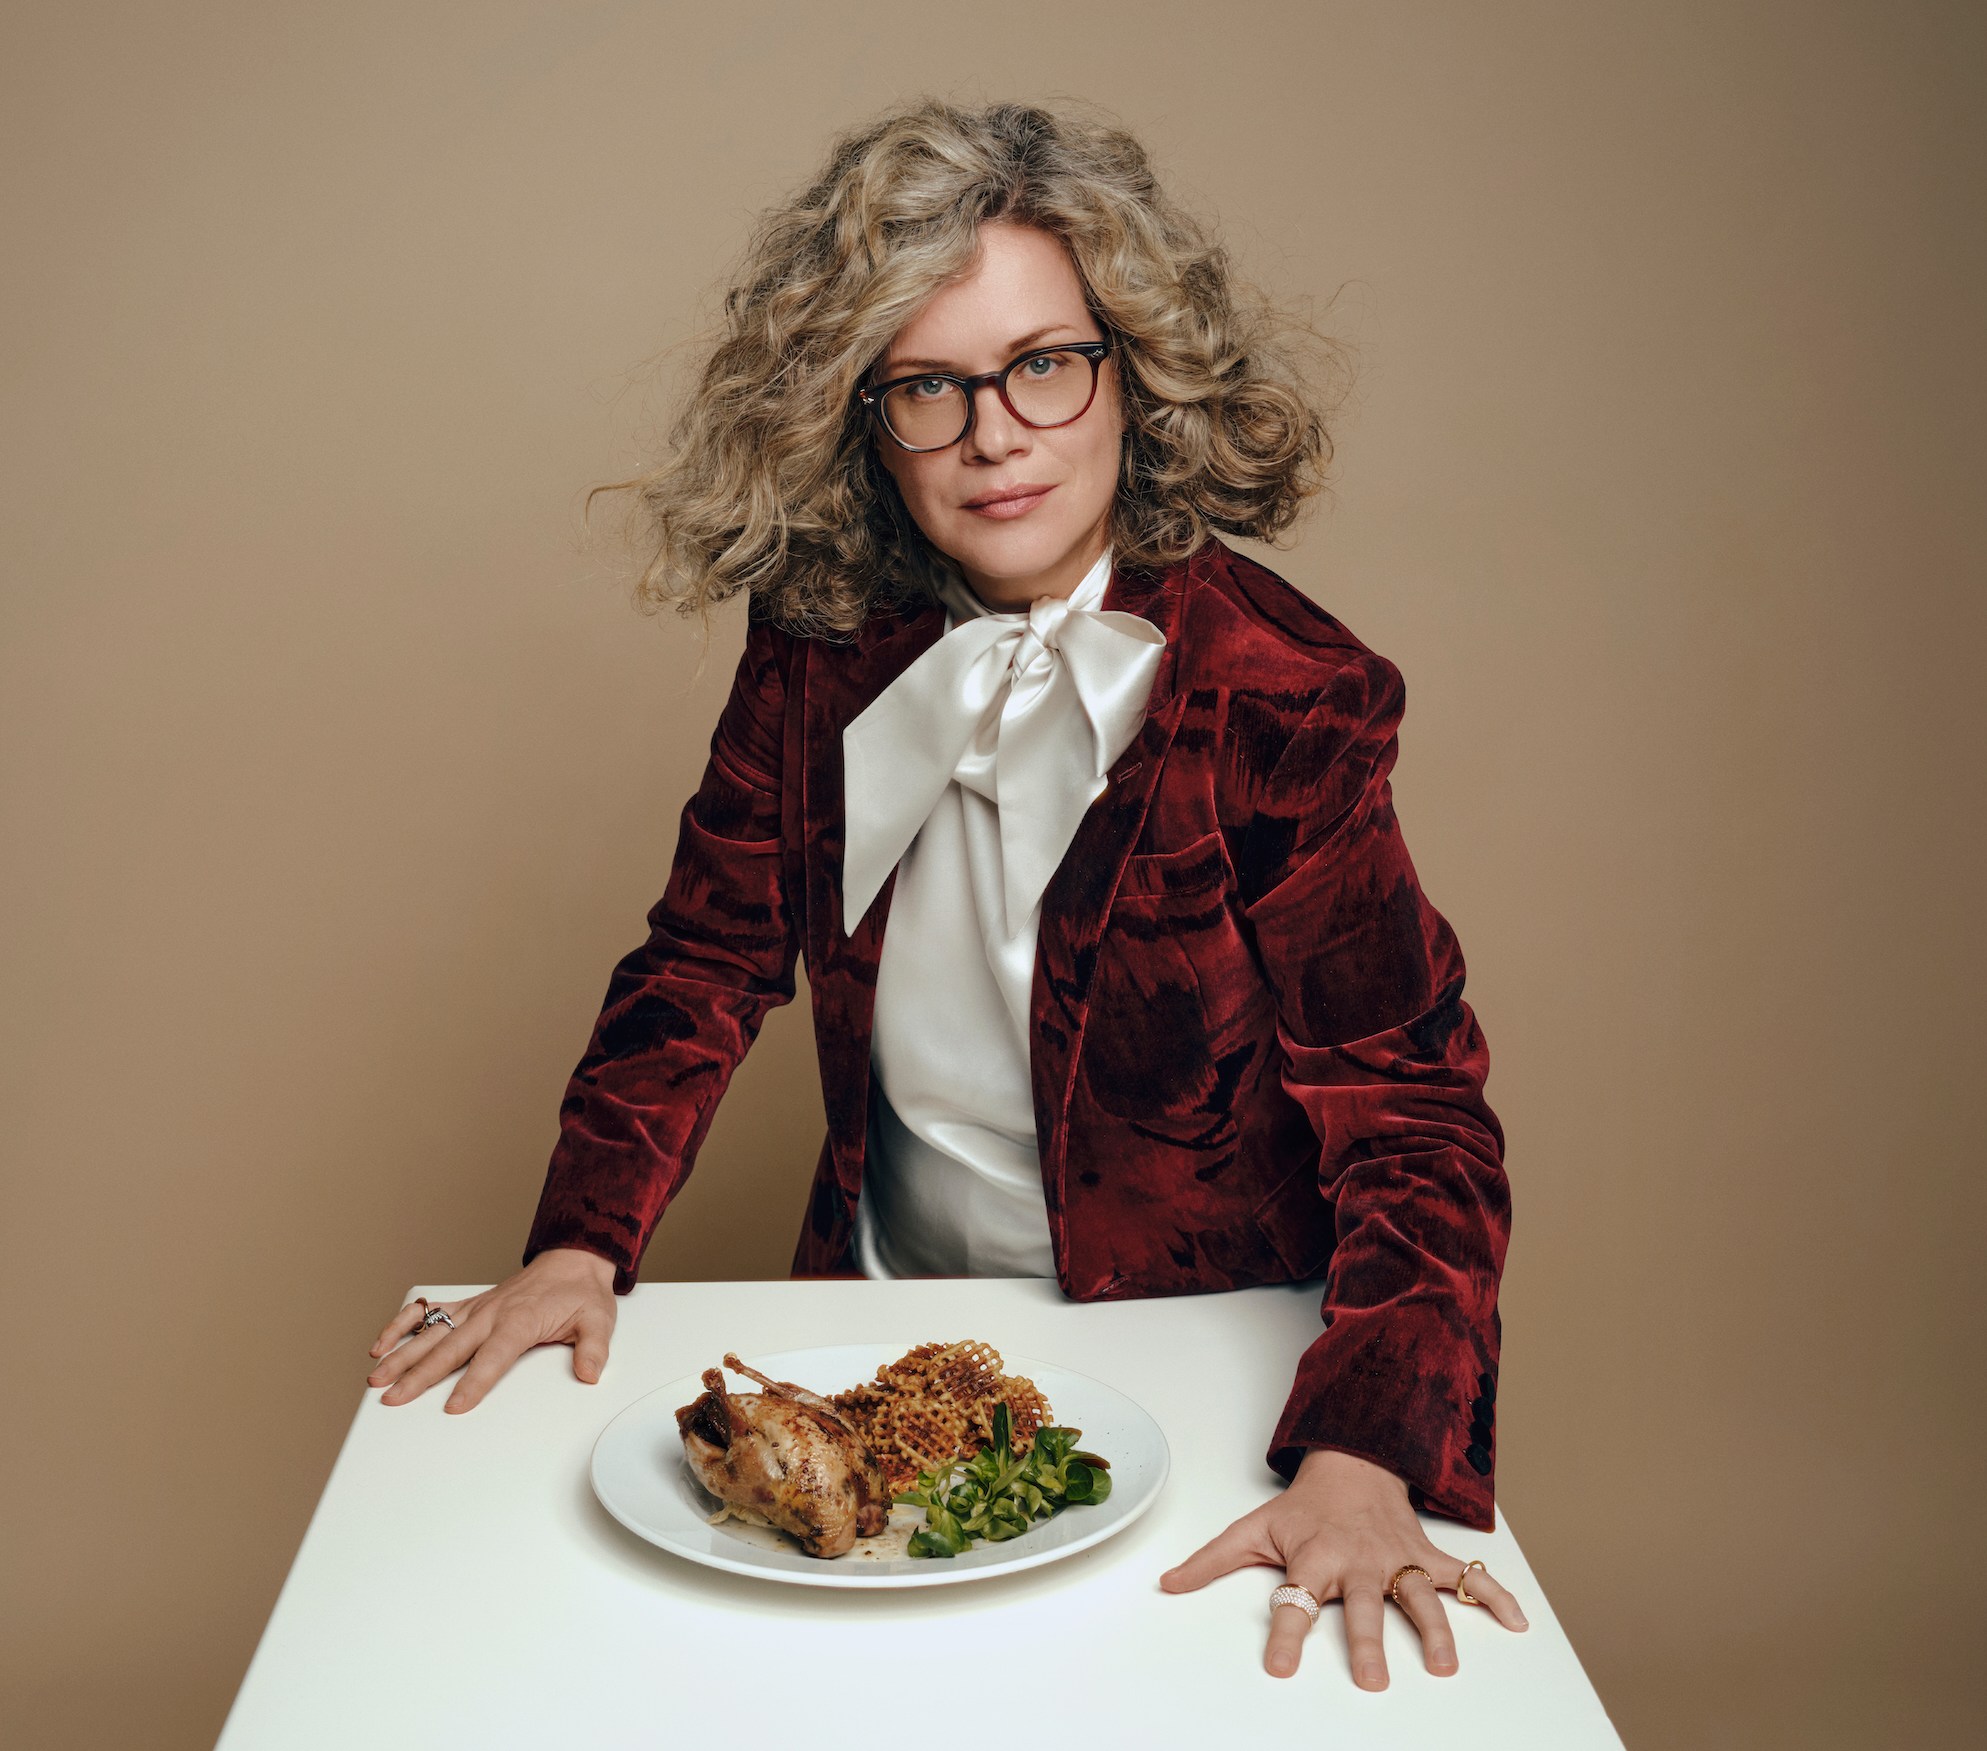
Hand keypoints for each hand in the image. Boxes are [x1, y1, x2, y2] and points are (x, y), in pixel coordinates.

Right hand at [365, 1247, 617, 1413]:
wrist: (572, 1260)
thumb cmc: (581, 1293)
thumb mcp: (598, 1320)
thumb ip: (593, 1349)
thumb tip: (591, 1373)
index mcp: (520, 1321)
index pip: (492, 1357)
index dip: (473, 1383)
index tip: (454, 1406)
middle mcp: (491, 1314)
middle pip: (450, 1349)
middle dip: (419, 1376)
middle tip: (393, 1398)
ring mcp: (476, 1308)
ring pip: (432, 1333)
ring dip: (402, 1355)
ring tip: (376, 1377)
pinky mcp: (469, 1305)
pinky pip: (431, 1311)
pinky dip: (404, 1323)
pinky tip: (382, 1342)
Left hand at [1159, 1447, 1527, 1686]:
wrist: (1353, 1462)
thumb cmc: (1303, 1507)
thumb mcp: (1253, 1528)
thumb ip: (1212, 1561)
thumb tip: (1165, 1585)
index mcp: (1314, 1557)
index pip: (1294, 1600)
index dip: (1286, 1633)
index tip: (1280, 1668)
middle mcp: (1358, 1561)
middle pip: (1362, 1605)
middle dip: (1367, 1642)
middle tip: (1371, 1681)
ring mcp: (1397, 1559)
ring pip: (1418, 1595)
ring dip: (1435, 1630)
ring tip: (1444, 1665)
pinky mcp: (1427, 1556)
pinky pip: (1467, 1577)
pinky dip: (1494, 1597)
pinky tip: (1518, 1622)